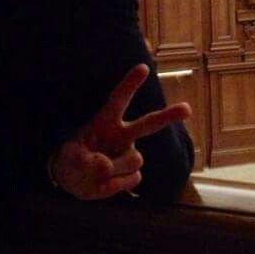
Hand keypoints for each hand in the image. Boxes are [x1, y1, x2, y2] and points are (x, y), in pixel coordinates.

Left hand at [50, 64, 191, 199]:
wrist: (74, 182)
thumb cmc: (71, 160)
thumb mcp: (67, 159)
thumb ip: (82, 161)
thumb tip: (106, 165)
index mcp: (105, 122)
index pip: (118, 100)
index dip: (130, 84)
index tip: (143, 68)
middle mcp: (122, 135)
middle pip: (149, 123)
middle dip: (169, 116)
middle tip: (187, 109)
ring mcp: (128, 154)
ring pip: (134, 160)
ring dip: (113, 170)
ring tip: (95, 173)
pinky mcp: (132, 174)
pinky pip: (131, 180)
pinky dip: (114, 185)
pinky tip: (104, 182)